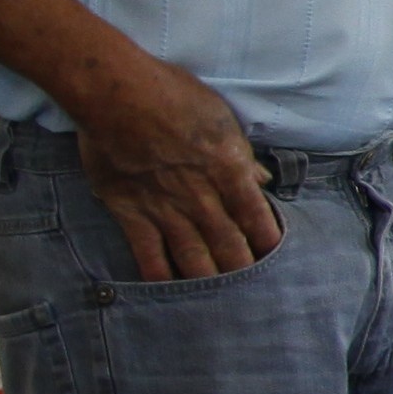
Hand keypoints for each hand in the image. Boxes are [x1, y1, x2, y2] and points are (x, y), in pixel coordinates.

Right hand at [69, 57, 282, 279]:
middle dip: (244, 270)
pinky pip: (148, 253)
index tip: (277, 259)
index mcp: (230, 171)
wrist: (115, 93)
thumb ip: (242, 155)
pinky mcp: (131, 212)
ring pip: (194, 256)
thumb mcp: (220, 118)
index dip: (269, 243)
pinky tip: (169, 292)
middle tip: (256, 291)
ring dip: (210, 280)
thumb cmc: (171, 94)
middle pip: (230, 245)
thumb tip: (262, 181)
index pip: (258, 218)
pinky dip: (160, 276)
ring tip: (221, 300)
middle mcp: (201, 197)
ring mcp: (166, 208)